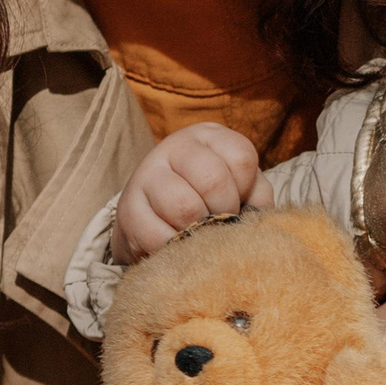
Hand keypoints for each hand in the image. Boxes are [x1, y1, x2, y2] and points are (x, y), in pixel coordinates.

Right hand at [113, 124, 269, 262]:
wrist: (156, 216)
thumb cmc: (209, 199)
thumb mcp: (238, 187)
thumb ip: (257, 194)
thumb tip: (257, 215)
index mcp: (208, 136)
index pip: (241, 156)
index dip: (246, 188)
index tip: (238, 200)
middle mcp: (175, 147)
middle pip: (213, 180)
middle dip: (224, 211)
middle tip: (220, 222)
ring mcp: (146, 175)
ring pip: (184, 206)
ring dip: (199, 231)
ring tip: (199, 234)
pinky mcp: (128, 210)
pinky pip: (158, 235)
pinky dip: (175, 248)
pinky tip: (177, 244)